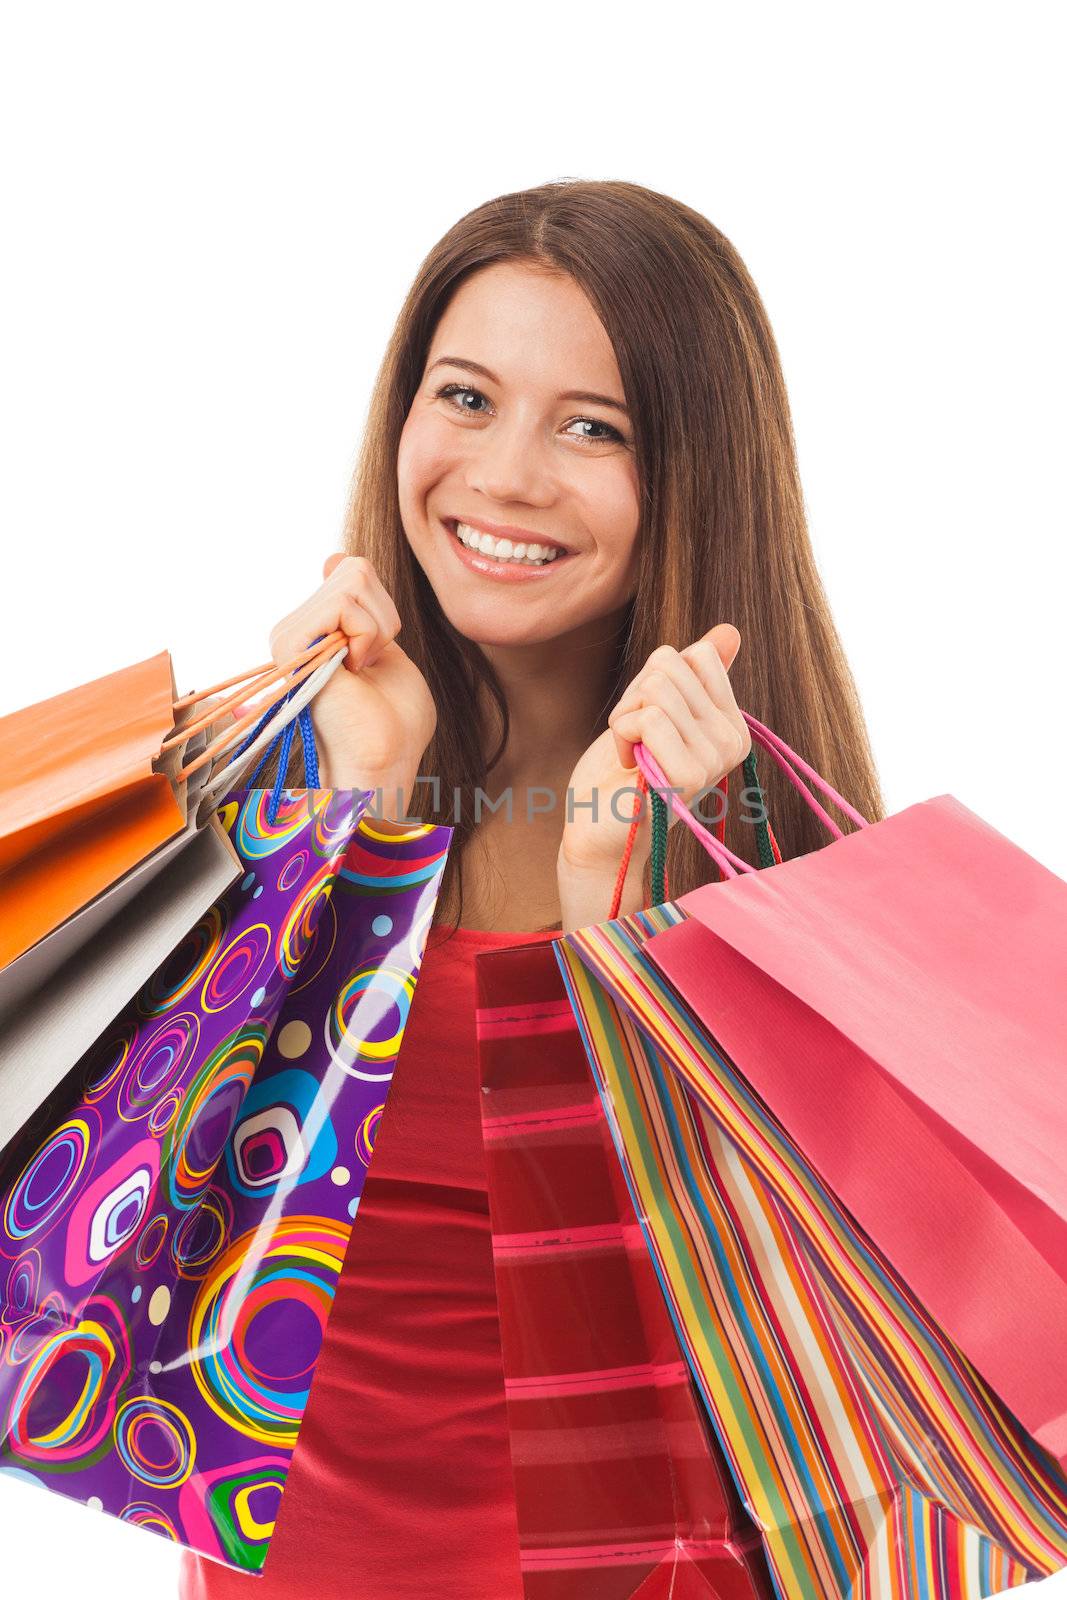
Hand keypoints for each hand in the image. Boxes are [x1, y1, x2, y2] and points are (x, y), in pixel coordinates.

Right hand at [268, 554, 436, 815]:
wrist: (384, 760)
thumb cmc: (394, 721)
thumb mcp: (386, 648)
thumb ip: (366, 608)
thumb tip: (334, 558)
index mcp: (315, 630)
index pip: (351, 570)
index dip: (380, 607)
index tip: (373, 655)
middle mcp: (295, 629)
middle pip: (355, 568)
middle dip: (383, 615)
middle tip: (370, 664)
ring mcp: (289, 636)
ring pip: (353, 579)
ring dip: (376, 628)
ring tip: (361, 669)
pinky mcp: (290, 644)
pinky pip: (345, 604)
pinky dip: (367, 636)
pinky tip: (354, 670)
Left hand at [557, 625, 749, 923]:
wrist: (599, 827)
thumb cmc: (623, 770)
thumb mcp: (655, 710)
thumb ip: (689, 674)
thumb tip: (729, 631)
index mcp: (731, 723)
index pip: (696, 655)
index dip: (654, 678)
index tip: (649, 721)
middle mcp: (732, 741)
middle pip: (670, 667)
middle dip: (634, 698)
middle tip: (635, 741)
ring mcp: (714, 760)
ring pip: (656, 690)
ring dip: (625, 718)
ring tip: (631, 753)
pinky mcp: (688, 776)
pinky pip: (648, 718)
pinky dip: (621, 736)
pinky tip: (628, 767)